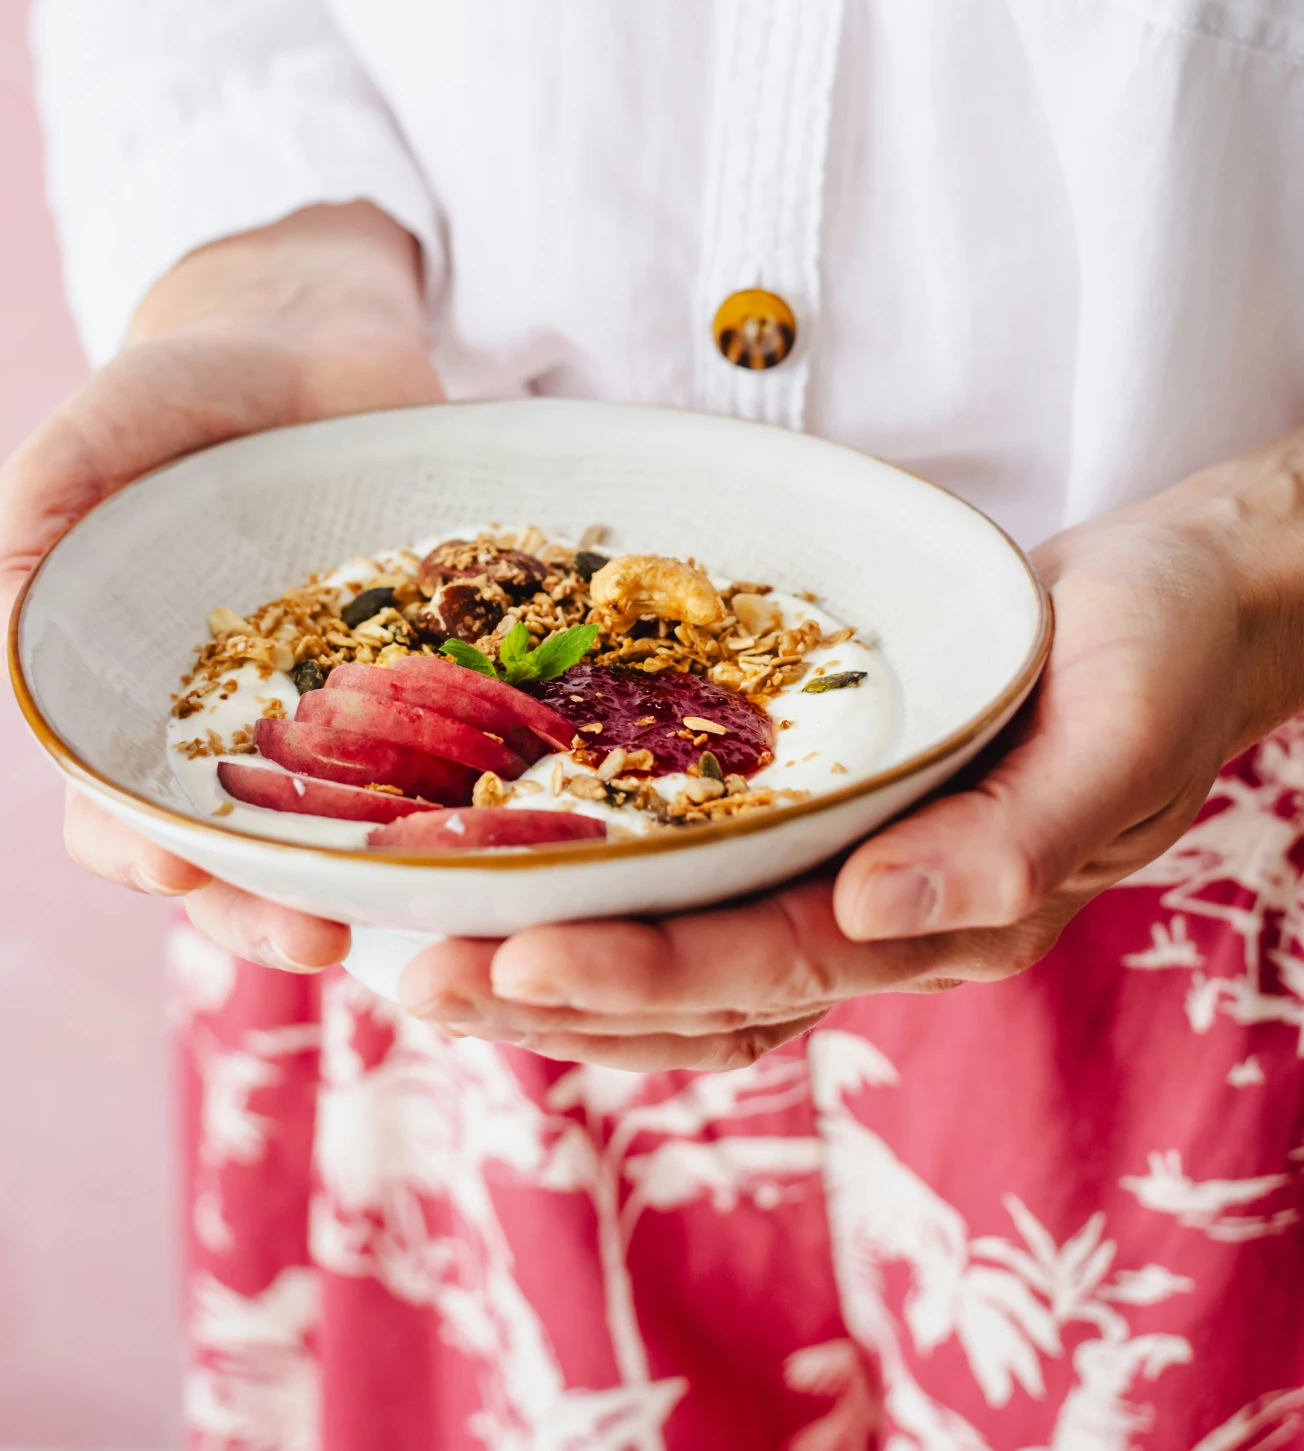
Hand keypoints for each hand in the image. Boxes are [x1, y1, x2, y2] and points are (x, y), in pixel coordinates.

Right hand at [0, 201, 441, 972]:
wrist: (308, 328)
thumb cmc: (171, 393)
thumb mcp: (88, 439)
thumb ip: (31, 524)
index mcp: (131, 698)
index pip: (116, 811)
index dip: (139, 855)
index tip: (178, 873)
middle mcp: (234, 724)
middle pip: (235, 851)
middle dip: (265, 906)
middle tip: (321, 932)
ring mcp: (340, 702)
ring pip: (346, 825)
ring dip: (371, 878)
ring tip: (411, 902)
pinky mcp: (432, 665)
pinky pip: (448, 744)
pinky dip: (470, 792)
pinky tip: (503, 824)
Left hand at [399, 432, 1303, 1066]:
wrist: (1187, 601)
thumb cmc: (1161, 652)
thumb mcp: (1116, 729)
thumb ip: (1015, 836)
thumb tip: (871, 915)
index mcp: (951, 914)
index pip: (769, 967)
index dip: (637, 976)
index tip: (510, 966)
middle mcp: (884, 914)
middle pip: (700, 992)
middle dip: (553, 995)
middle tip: (409, 978)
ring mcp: (852, 870)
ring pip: (687, 956)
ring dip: (558, 967)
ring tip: (422, 956)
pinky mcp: (826, 811)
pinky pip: (704, 877)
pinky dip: (609, 893)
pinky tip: (522, 871)